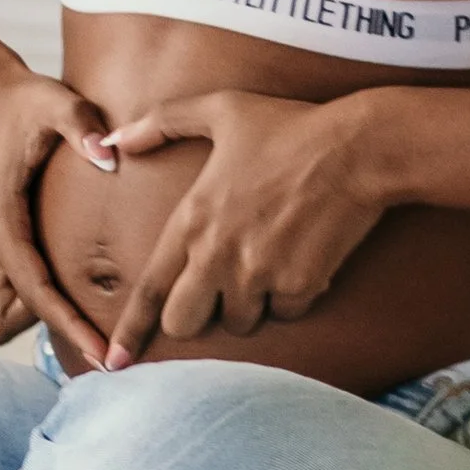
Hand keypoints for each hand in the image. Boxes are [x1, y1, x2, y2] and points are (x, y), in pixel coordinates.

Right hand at [0, 64, 115, 361]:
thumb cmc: (28, 101)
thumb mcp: (59, 102)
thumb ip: (83, 127)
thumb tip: (110, 158)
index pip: (34, 292)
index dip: (70, 326)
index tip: (103, 356)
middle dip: (43, 328)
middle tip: (95, 320)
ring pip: (0, 314)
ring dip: (38, 314)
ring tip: (91, 295)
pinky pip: (12, 294)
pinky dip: (37, 298)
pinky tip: (78, 278)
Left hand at [100, 91, 388, 364]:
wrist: (355, 148)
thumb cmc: (288, 125)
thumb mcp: (219, 109)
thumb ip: (160, 123)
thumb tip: (114, 139)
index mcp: (192, 220)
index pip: (149, 291)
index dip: (129, 331)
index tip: (115, 360)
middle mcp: (218, 255)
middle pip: (185, 324)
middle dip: (197, 315)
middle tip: (217, 291)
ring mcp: (259, 275)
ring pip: (240, 322)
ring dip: (249, 303)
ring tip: (268, 259)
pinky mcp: (299, 286)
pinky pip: (286, 313)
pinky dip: (291, 296)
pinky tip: (302, 260)